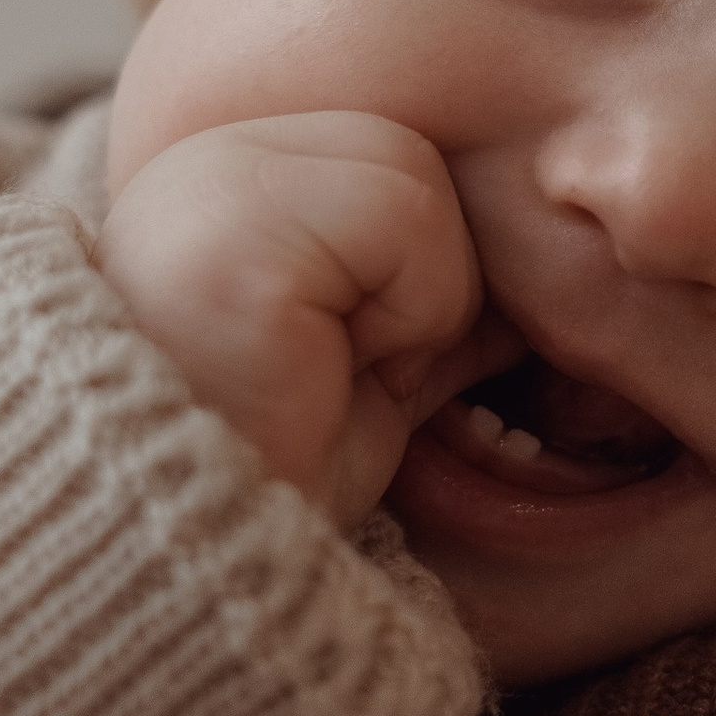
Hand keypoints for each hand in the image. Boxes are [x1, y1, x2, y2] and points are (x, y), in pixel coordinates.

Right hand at [95, 114, 484, 527]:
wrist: (189, 561)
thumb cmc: (269, 475)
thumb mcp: (372, 370)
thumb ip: (428, 296)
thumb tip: (526, 270)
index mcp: (222, 178)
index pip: (385, 155)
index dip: (409, 269)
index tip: (347, 360)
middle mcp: (202, 156)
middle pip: (408, 153)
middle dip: (419, 280)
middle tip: (343, 371)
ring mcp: (211, 180)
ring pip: (415, 178)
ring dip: (414, 304)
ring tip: (329, 370)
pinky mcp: (236, 228)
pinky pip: (404, 219)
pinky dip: (406, 315)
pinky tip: (325, 369)